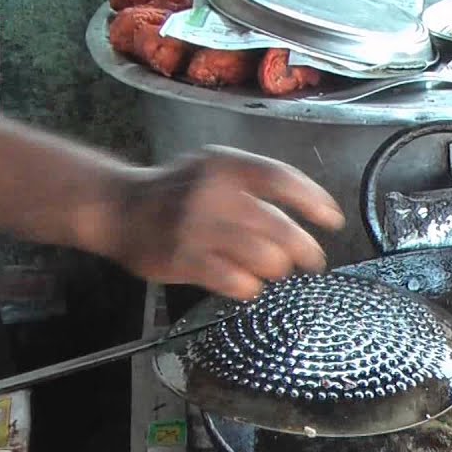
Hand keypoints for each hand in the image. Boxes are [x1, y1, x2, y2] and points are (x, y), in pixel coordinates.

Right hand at [86, 146, 344, 300]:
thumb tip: (312, 208)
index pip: (282, 180)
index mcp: (224, 165)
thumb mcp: (213, 167)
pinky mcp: (185, 261)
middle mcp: (212, 194)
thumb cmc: (177, 190)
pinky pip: (238, 283)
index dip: (314, 201)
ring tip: (274, 270)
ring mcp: (197, 229)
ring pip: (265, 260)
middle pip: (280, 228)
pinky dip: (251, 286)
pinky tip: (248, 283)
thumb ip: (255, 181)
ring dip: (278, 269)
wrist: (118, 208)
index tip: (334, 220)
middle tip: (314, 259)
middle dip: (306, 249)